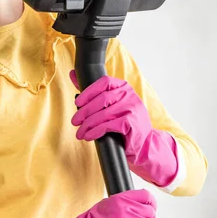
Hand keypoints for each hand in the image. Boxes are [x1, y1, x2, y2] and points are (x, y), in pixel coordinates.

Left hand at [69, 70, 177, 186]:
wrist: (143, 143)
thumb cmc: (124, 122)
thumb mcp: (111, 104)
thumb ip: (93, 91)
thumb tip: (72, 74)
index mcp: (123, 86)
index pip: (104, 82)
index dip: (88, 92)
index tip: (77, 103)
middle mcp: (130, 94)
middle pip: (102, 99)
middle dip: (84, 112)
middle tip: (74, 121)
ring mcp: (132, 108)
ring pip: (103, 114)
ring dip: (87, 125)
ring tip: (80, 133)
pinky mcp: (131, 123)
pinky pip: (108, 126)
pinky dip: (95, 131)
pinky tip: (89, 136)